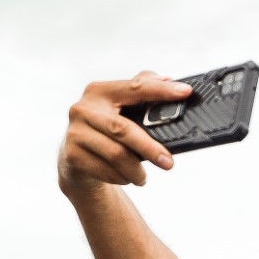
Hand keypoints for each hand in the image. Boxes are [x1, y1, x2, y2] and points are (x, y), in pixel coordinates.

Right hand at [58, 72, 193, 193]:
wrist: (74, 160)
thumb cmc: (106, 130)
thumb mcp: (121, 108)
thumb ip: (142, 90)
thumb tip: (169, 80)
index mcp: (100, 91)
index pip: (135, 87)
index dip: (161, 90)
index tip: (185, 93)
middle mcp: (83, 109)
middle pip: (123, 129)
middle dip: (149, 148)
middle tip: (168, 163)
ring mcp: (75, 132)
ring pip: (116, 155)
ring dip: (135, 170)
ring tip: (142, 177)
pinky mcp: (72, 156)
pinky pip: (106, 171)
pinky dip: (121, 178)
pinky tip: (125, 177)